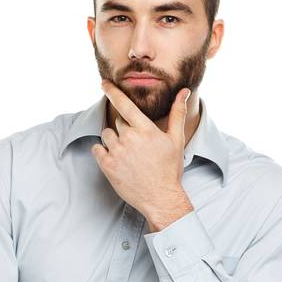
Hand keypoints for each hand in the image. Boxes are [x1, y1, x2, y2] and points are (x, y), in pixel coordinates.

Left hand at [93, 79, 193, 224]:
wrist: (160, 198)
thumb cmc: (169, 169)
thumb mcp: (176, 140)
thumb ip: (177, 113)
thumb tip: (184, 91)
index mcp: (145, 129)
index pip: (124, 104)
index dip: (112, 91)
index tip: (103, 83)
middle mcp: (129, 138)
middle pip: (118, 122)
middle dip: (125, 130)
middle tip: (136, 146)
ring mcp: (117, 152)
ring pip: (106, 135)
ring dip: (113, 140)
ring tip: (127, 154)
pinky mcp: (107, 166)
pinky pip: (97, 149)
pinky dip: (102, 152)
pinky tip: (115, 159)